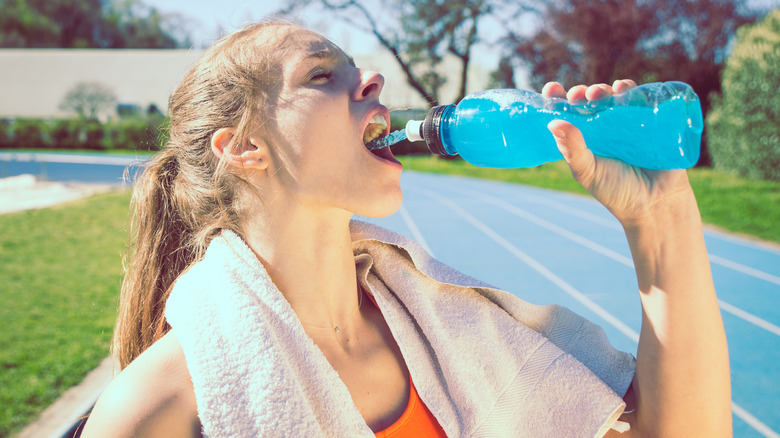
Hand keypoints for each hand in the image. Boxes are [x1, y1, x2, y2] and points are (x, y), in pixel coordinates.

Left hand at [542, 80, 694, 224]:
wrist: (655, 203)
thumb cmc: (616, 191)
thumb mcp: (587, 171)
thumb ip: (572, 149)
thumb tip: (553, 123)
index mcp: (584, 139)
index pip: (567, 114)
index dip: (558, 99)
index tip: (551, 89)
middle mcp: (603, 128)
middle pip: (588, 101)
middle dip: (581, 94)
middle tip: (578, 95)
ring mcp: (626, 123)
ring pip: (612, 97)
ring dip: (603, 90)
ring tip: (598, 93)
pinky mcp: (649, 121)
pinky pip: (639, 99)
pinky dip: (630, 90)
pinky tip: (623, 87)